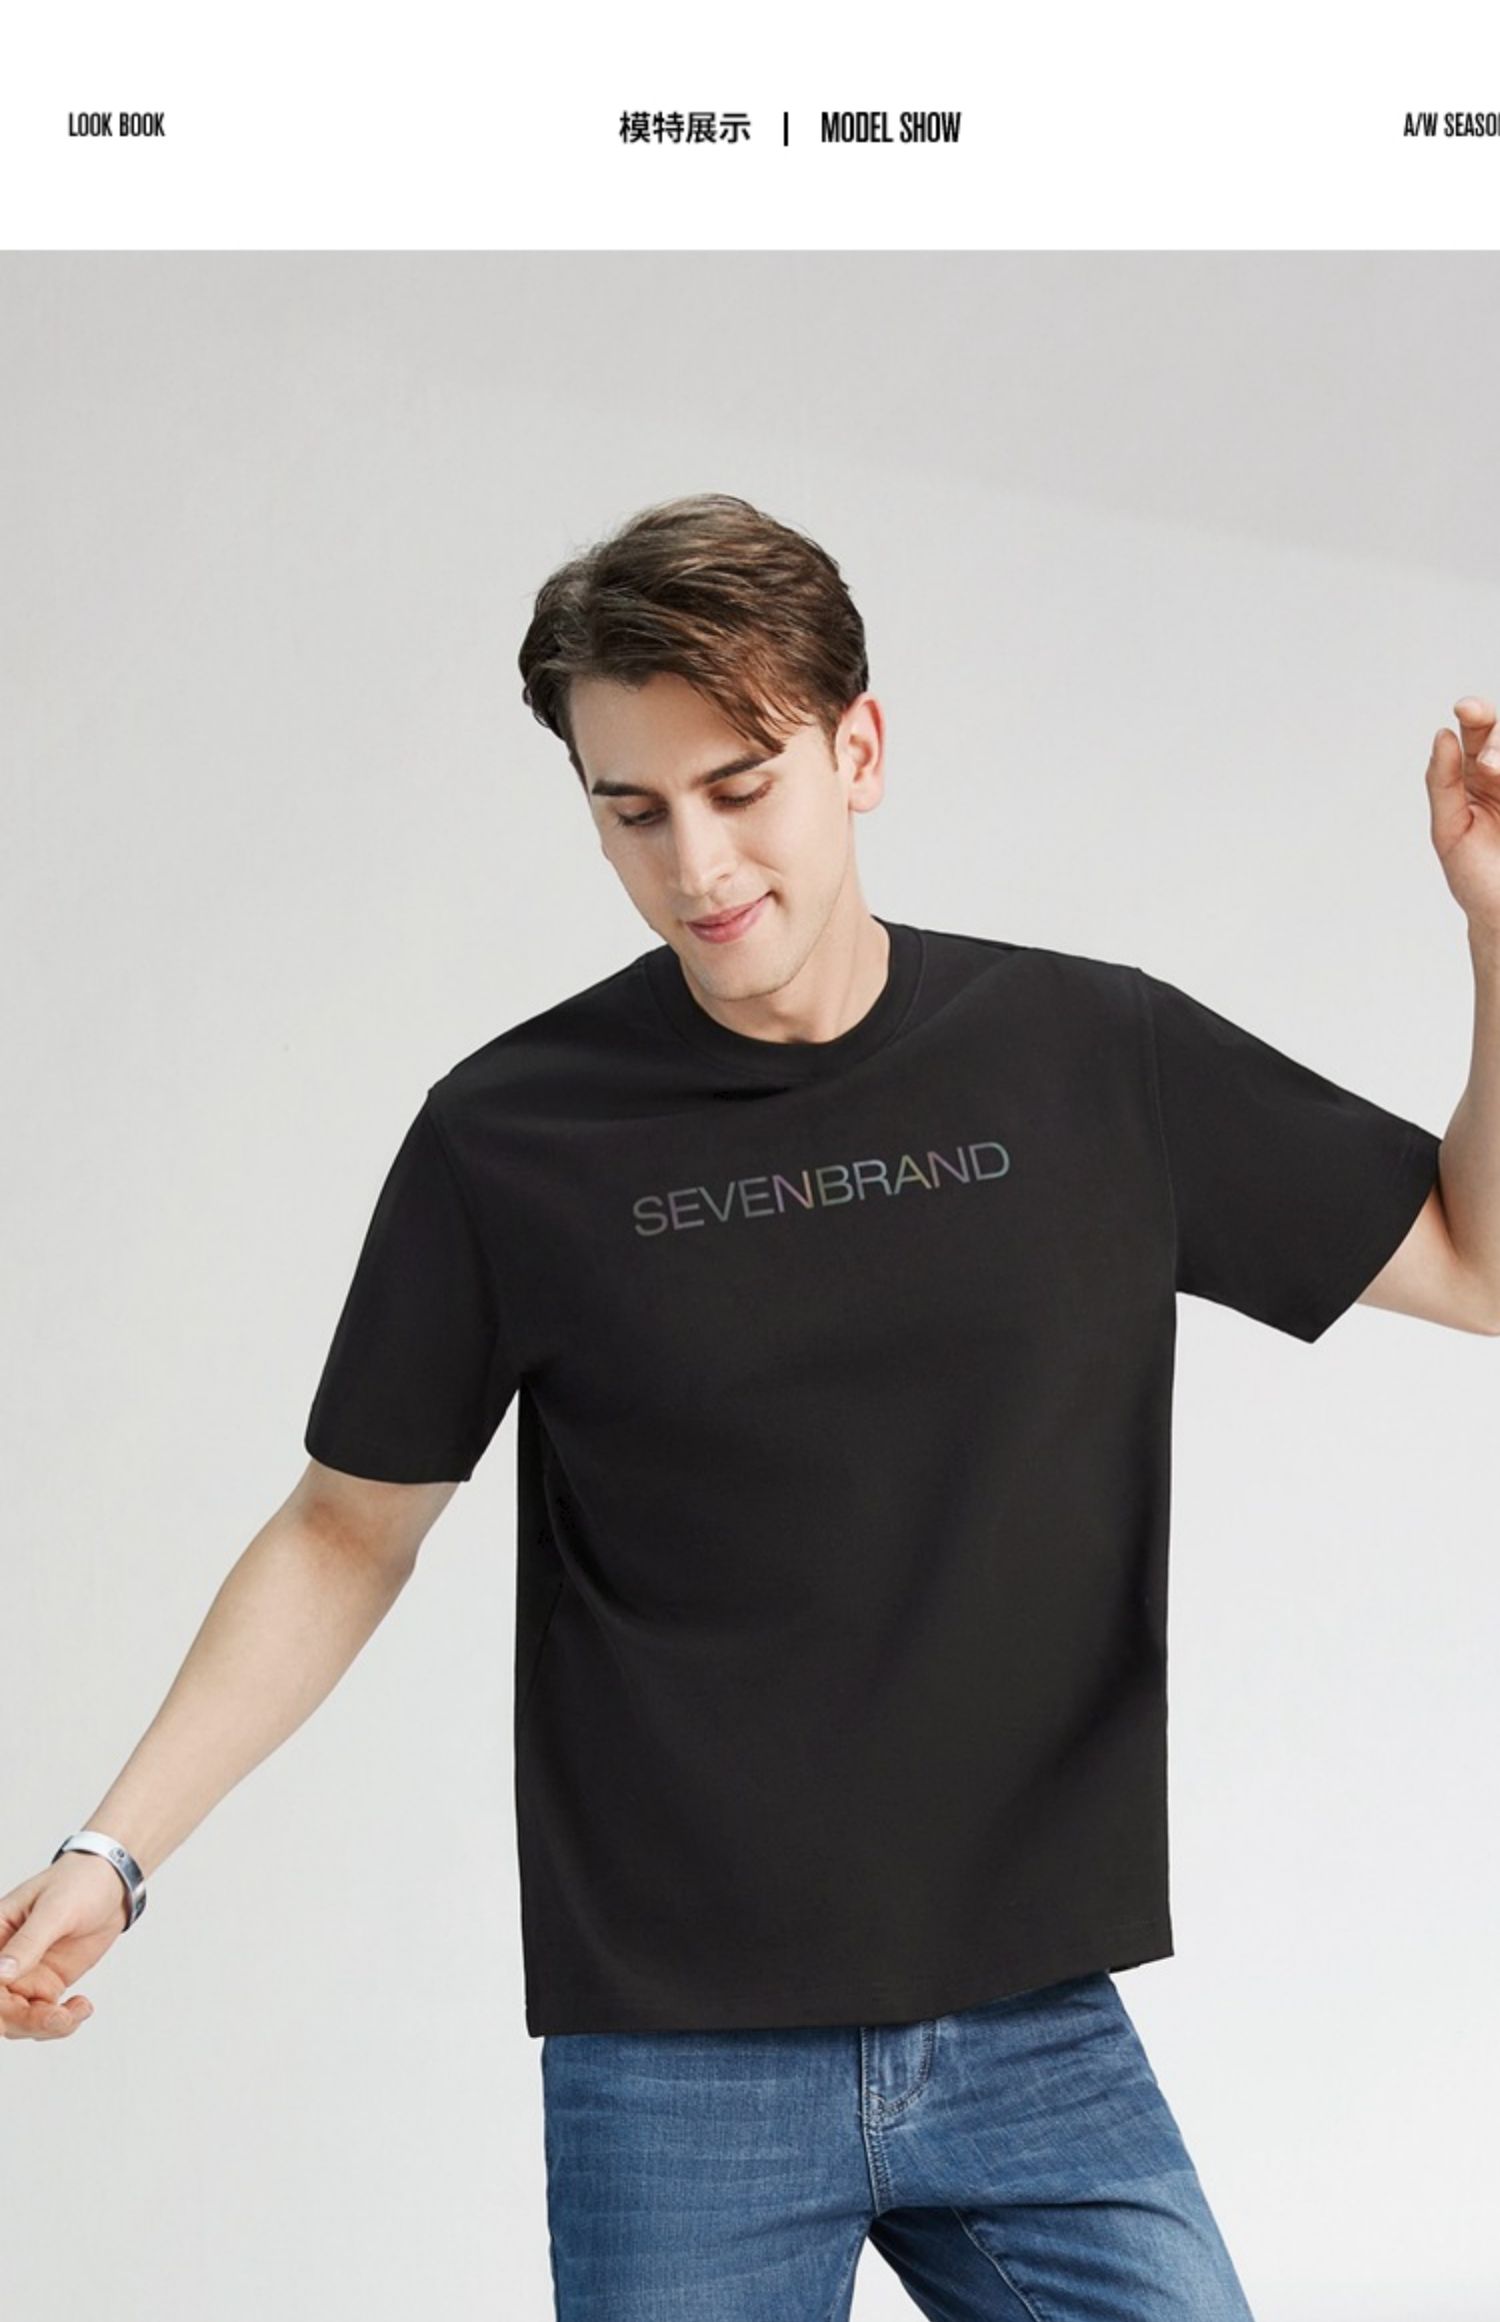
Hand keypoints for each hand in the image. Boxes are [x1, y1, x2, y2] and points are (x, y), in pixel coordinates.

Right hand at [0, 1855, 128, 2039]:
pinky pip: (43, 2018)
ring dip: (45, 2026)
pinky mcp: (46, 1986)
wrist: (112, 1884)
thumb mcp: (55, 1909)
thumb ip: (29, 1942)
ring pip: (18, 2021)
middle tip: (55, 2018)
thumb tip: (0, 1973)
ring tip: (76, 2012)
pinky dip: (61, 2023)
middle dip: (23, 2021)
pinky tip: (81, 2008)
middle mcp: (2, 1961)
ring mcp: (24, 1977)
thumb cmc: (78, 1883)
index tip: (11, 2010)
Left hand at [1426, 695, 1499, 938]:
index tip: (1465, 709)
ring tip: (1494, 772)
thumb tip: (1442, 736)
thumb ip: (1443, 783)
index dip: (1474, 715)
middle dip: (1496, 739)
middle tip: (1489, 765)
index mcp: (1476, 778)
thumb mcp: (1449, 831)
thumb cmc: (1475, 877)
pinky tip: (1499, 779)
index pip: (1477, 735)